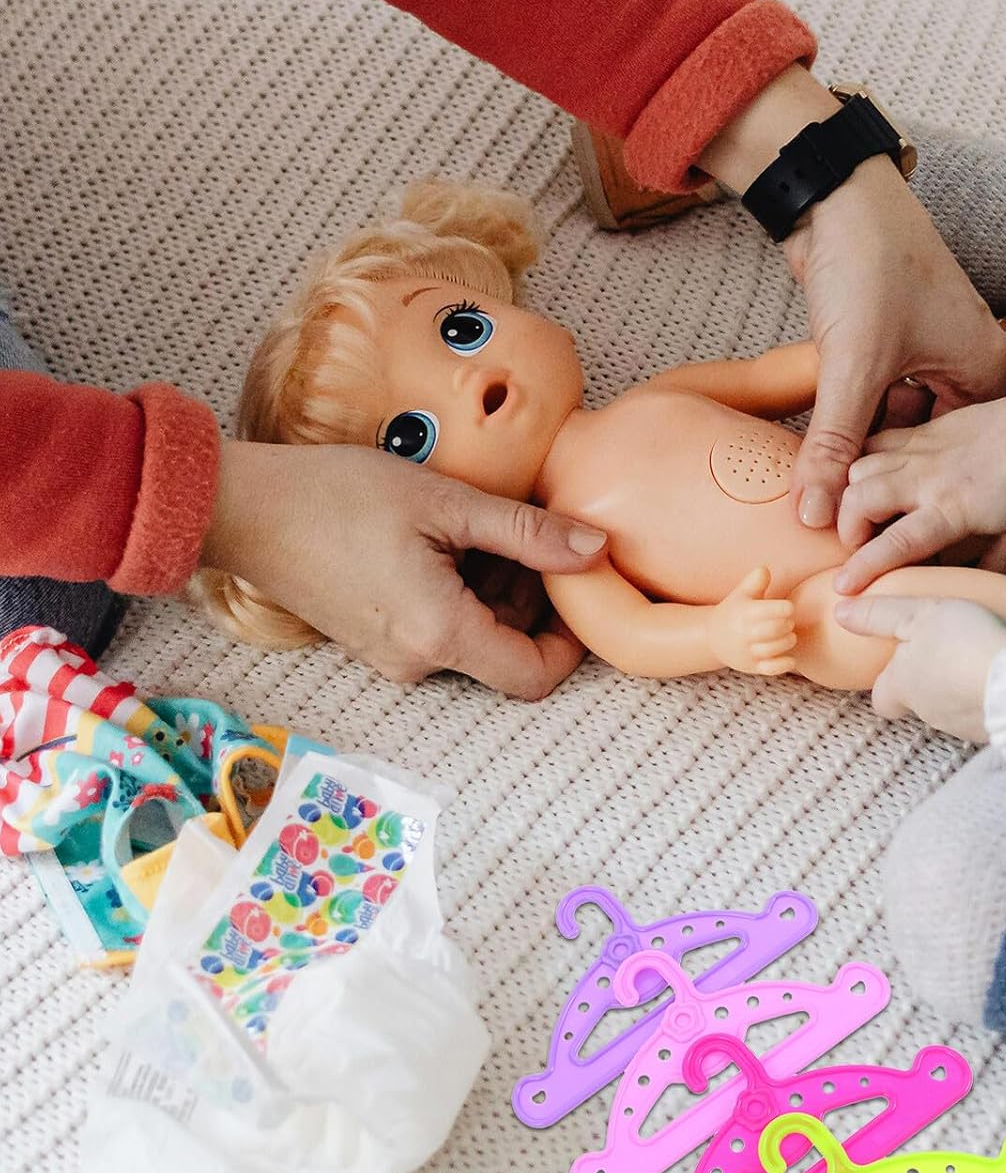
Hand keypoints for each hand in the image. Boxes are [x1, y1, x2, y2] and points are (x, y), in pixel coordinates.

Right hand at [202, 440, 608, 698]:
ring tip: (479, 529)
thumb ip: (528, 532)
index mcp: (441, 637)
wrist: (242, 509)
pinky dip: (459, 594)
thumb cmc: (336, 496)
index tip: (575, 587)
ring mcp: (392, 658)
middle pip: (507, 654)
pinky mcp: (374, 642)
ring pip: (475, 639)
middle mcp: (417, 664)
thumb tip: (596, 549)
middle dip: (530, 601)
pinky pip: (439, 630)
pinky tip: (444, 541)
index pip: (535, 675)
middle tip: (525, 537)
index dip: (569, 641)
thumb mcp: (446, 503)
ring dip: (494, 592)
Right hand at [707, 566, 796, 675]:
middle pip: (774, 629)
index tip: (788, 607)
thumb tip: (764, 570)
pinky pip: (771, 669)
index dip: (783, 608)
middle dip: (787, 624)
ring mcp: (749, 652)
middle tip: (789, 622)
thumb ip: (754, 581)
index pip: (767, 610)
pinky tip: (790, 658)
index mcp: (745, 613)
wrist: (714, 638)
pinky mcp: (753, 667)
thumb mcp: (741, 594)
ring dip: (787, 641)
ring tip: (789, 635)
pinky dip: (784, 665)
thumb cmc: (736, 612)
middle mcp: (745, 633)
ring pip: (774, 649)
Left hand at [782, 155, 1005, 528]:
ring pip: (895, 425)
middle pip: (927, 446)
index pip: (962, 458)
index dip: (923, 499)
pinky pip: (874, 402)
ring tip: (835, 503)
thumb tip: (814, 517)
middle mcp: (962, 365)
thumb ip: (834, 446)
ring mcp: (925, 354)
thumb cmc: (869, 263)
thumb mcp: (853, 367)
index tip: (889, 542)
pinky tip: (825, 458)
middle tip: (855, 531)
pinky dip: (851, 424)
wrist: (834, 191)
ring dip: (864, 452)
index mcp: (983, 370)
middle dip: (889, 479)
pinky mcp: (887, 345)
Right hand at [834, 390, 1005, 593]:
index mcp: (952, 510)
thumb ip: (987, 570)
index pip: (897, 542)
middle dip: (847, 528)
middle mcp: (927, 479)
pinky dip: (863, 464)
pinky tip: (873, 482)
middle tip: (859, 544)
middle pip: (860, 498)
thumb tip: (962, 592)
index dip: (865, 567)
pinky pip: (874, 443)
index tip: (844, 587)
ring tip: (866, 514)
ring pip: (860, 467)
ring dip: (853, 495)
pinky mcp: (919, 432)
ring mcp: (920, 451)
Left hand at [834, 595, 1005, 742]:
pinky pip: (984, 715)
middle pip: (918, 702)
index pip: (880, 699)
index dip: (888, 683)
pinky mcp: (993, 732)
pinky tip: (1004, 678)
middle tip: (949, 654)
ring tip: (980, 662)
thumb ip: (880, 614)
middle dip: (930, 682)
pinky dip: (988, 699)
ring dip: (961, 689)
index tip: (902, 665)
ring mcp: (961, 726)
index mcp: (901, 687)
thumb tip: (840, 613)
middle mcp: (926, 713)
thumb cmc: (963, 644)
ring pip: (952, 709)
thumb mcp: (917, 616)